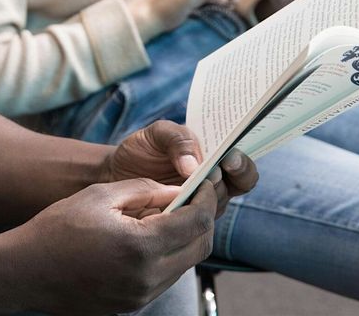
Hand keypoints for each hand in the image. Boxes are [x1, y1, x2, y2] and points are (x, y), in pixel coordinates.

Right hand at [0, 178, 216, 314]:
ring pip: (185, 265)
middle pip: (200, 247)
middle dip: (202, 219)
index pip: (196, 221)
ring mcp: (141, 296)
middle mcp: (147, 277)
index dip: (206, 199)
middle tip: (194, 198)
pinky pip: (164, 278)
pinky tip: (148, 238)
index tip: (206, 184)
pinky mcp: (132, 305)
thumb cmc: (58, 228)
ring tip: (166, 217)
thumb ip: (145, 190)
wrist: (25, 271)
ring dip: (185, 239)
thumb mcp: (100, 196)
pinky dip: (167, 256)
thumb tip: (177, 191)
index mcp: (140, 246)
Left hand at [104, 121, 257, 217]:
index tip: (228, 159)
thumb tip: (193, 166)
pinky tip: (170, 207)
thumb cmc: (142, 149)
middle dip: (225, 181)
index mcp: (215, 159)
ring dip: (204, 199)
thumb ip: (177, 139)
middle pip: (235, 189)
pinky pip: (193, 224)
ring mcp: (200, 205)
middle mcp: (214, 184)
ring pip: (216, 207)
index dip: (241, 164)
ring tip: (184, 190)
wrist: (116, 172)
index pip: (243, 167)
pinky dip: (186, 217)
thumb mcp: (157, 133)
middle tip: (209, 175)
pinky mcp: (182, 222)